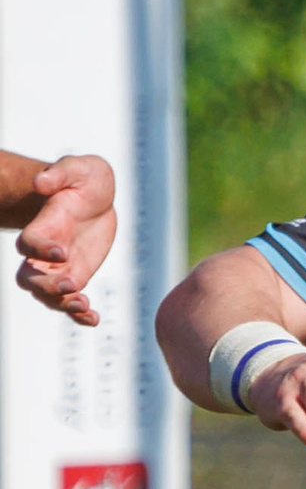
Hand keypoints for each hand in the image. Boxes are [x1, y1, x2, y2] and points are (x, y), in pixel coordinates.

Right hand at [13, 155, 115, 324]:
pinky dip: (79, 314)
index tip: (62, 250)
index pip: (29, 243)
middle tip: (74, 283)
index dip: (40, 249)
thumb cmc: (82, 179)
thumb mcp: (77, 169)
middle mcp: (44, 252)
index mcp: (42, 226)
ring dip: (62, 304)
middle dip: (48, 285)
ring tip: (83, 306)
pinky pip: (72, 300)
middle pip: (30, 278)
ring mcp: (60, 267)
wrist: (94, 198)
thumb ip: (59, 173)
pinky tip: (93, 320)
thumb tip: (42, 182)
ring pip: (48, 295)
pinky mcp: (77, 275)